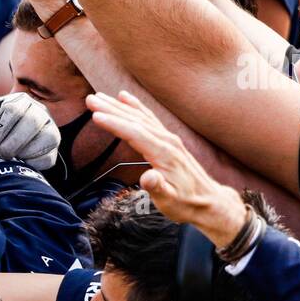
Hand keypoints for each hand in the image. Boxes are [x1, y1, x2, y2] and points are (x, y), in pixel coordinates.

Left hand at [0, 92, 60, 169]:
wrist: (10, 137)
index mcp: (21, 100)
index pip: (13, 109)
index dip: (1, 128)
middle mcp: (41, 111)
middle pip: (32, 122)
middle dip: (13, 142)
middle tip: (1, 152)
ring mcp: (51, 129)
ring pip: (46, 138)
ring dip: (23, 152)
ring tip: (10, 156)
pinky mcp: (54, 149)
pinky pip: (49, 157)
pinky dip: (33, 163)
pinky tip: (21, 161)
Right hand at [86, 90, 248, 246]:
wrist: (209, 202)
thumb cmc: (187, 203)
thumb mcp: (170, 202)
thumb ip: (157, 188)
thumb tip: (148, 177)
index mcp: (164, 154)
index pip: (135, 134)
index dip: (115, 124)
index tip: (96, 115)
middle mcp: (167, 142)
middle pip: (135, 120)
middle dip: (111, 109)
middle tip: (90, 99)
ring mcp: (168, 139)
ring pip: (140, 117)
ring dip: (119, 106)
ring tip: (99, 96)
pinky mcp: (168, 140)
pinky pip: (148, 118)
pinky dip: (135, 106)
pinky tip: (125, 98)